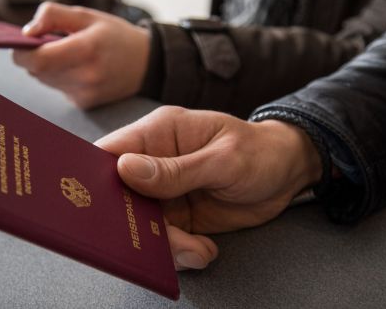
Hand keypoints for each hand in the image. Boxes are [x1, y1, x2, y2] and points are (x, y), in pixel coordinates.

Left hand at [13, 2, 149, 108]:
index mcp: (86, 50)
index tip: (24, 41)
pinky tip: (78, 68)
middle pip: (36, 70)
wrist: (147, 64)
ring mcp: (85, 94)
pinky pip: (58, 88)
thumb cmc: (114, 35)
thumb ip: (53, 15)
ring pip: (44, 80)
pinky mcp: (84, 104)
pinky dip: (59, 77)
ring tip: (67, 53)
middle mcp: (85, 77)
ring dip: (46, 66)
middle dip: (33, 56)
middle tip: (48, 42)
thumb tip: (26, 31)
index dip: (21, 51)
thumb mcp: (87, 15)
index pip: (37, 60)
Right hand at [95, 106, 321, 269]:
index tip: (97, 207)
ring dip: (164, 245)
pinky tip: (204, 250)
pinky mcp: (178, 215)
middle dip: (132, 223)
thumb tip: (124, 169)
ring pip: (142, 224)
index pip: (111, 151)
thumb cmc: (260, 151)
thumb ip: (175, 169)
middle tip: (158, 241)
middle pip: (120, 195)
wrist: (290, 172)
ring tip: (196, 249)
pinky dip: (180, 252)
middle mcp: (155, 161)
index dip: (95, 178)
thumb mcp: (223, 159)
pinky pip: (164, 239)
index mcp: (158, 133)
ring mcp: (164, 191)